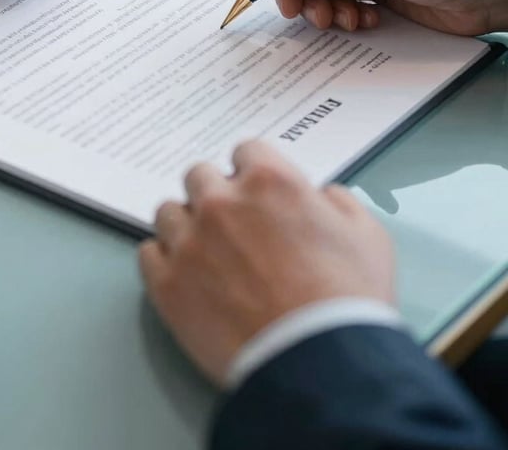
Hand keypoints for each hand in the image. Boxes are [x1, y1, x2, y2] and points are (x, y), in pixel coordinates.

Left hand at [139, 141, 394, 385]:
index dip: (253, 172)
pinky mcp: (166, 284)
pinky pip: (148, 253)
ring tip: (205, 254)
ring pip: (169, 212)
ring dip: (186, 226)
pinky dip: (164, 261)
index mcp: (269, 181)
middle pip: (199, 177)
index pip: (245, 151)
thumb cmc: (348, 302)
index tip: (256, 191)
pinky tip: (184, 277)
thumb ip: (339, 203)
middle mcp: (221, 202)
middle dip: (216, 195)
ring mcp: (189, 242)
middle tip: (232, 225)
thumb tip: (321, 197)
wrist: (319, 364)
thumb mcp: (367, 237)